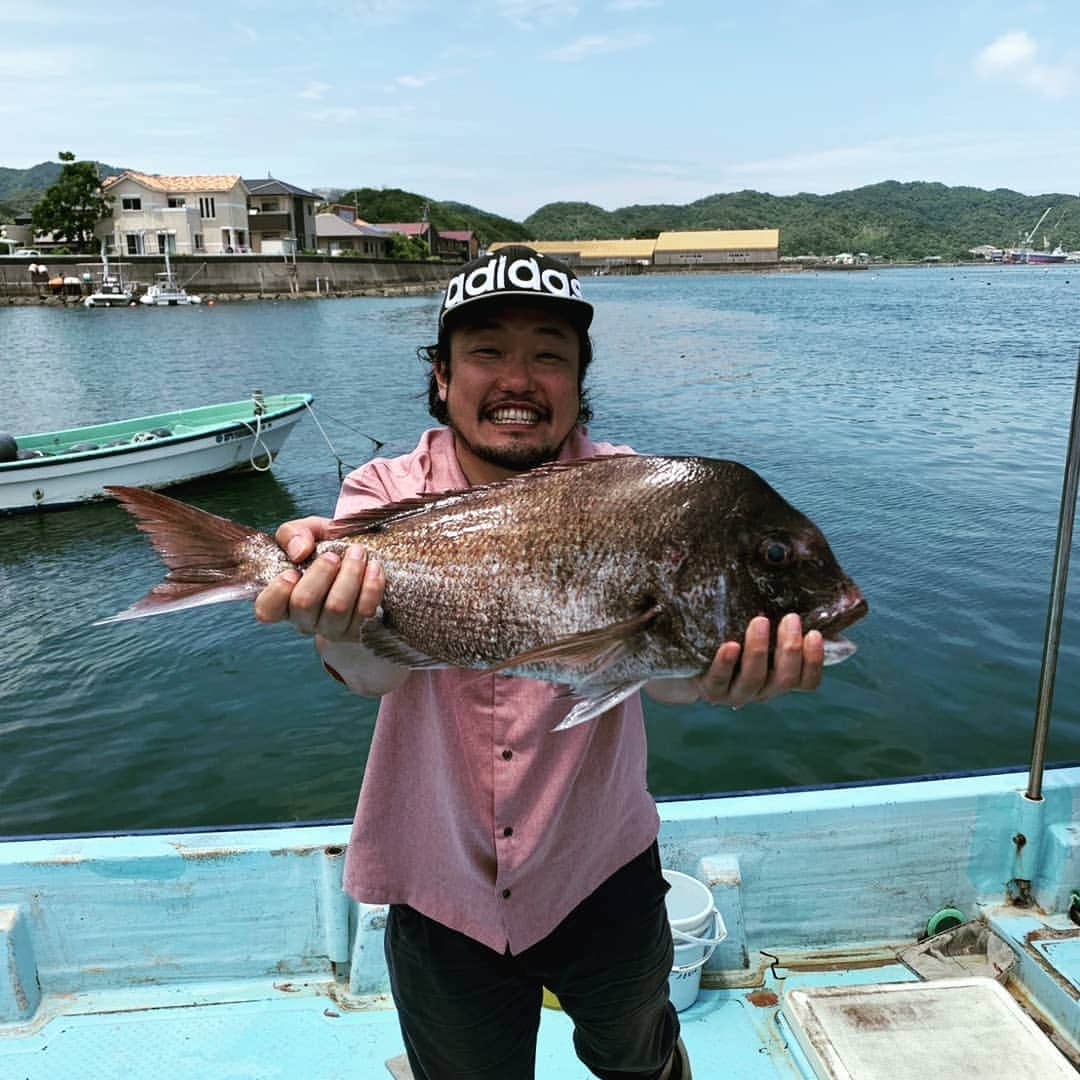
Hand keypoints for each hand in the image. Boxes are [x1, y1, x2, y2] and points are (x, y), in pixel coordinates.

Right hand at [253, 516, 384, 641]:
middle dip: (321, 573)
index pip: (266, 609)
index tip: (293, 571)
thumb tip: (299, 551)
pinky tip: (374, 567)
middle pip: (304, 603)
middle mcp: (304, 619)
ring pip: (336, 608)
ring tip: (358, 553)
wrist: (364, 561)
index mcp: (284, 598)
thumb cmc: (327, 548)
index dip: (276, 592)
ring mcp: (331, 628)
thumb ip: (294, 534)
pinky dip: (371, 587)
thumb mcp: (308, 533)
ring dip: (349, 575)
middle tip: (333, 555)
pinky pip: (364, 612)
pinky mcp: (358, 630)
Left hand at [644, 613, 823, 707]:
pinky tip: (730, 645)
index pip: (807, 681)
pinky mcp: (711, 690)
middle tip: (790, 618)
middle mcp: (762, 690)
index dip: (814, 661)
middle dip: (790, 648)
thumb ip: (779, 621)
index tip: (814, 633)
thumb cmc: (733, 637)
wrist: (690, 661)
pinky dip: (726, 663)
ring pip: (754, 679)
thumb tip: (803, 593)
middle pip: (784, 679)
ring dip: (759, 650)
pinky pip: (719, 680)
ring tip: (759, 621)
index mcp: (778, 678)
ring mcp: (736, 693)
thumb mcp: (758, 631)